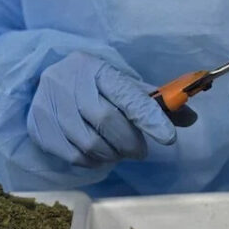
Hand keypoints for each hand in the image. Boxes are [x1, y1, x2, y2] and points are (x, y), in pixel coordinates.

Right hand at [28, 52, 175, 166]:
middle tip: (139, 151)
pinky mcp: (38, 126)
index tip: (168, 138)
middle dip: (129, 142)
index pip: (125, 93)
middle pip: (106, 120)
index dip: (148, 117)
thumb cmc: (93, 85)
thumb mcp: (122, 86)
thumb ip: (153, 102)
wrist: (47, 79)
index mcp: (96, 67)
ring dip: (111, 155)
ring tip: (118, 152)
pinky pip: (72, 155)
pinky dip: (92, 161)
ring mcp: (49, 104)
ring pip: (89, 143)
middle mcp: (69, 81)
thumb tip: (190, 118)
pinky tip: (98, 154)